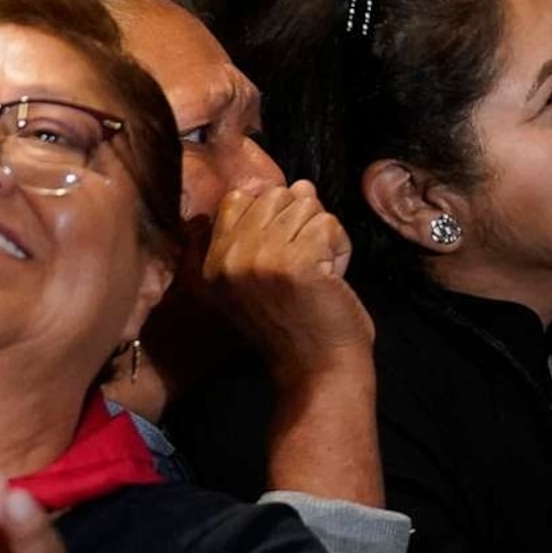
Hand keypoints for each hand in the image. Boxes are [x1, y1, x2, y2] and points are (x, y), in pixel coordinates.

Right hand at [201, 179, 375, 383]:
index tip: (284, 254)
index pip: (240, 198)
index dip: (275, 214)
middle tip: (306, 266)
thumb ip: (262, 231)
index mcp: (210, 263)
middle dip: (302, 223)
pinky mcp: (295, 263)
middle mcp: (227, 260)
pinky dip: (340, 247)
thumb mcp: (258, 278)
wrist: (317, 368)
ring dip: (324, 236)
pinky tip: (332, 278)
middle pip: (276, 195)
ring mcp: (258, 260)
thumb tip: (298, 184)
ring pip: (306, 205)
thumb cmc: (297, 322)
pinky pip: (328, 224)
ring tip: (319, 273)